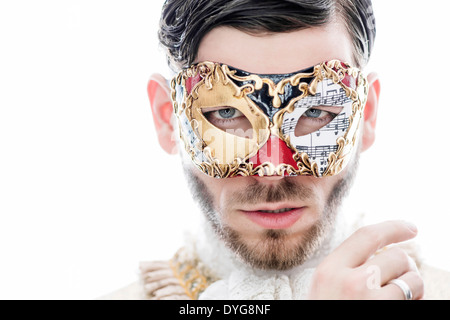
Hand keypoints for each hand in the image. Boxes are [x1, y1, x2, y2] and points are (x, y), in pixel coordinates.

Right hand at [308, 220, 423, 299]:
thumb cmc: (328, 310)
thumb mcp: (326, 286)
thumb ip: (347, 265)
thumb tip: (388, 249)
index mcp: (330, 270)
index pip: (367, 235)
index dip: (393, 227)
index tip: (411, 228)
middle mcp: (352, 283)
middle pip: (396, 255)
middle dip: (405, 264)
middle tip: (400, 275)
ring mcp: (373, 303)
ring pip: (413, 279)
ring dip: (413, 285)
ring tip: (398, 296)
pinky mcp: (391, 316)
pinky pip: (416, 300)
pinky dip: (416, 300)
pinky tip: (400, 304)